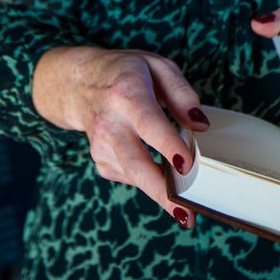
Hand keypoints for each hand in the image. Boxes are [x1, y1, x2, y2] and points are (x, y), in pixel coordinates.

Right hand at [32, 46, 212, 227]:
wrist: (79, 83)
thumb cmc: (126, 73)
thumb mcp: (157, 66)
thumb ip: (181, 93)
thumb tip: (200, 124)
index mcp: (126, 94)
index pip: (148, 123)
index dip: (167, 145)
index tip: (187, 165)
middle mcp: (109, 122)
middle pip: (135, 163)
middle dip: (161, 191)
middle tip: (186, 213)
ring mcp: (101, 145)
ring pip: (134, 177)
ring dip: (161, 193)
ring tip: (185, 207)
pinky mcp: (100, 161)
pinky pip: (131, 177)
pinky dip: (149, 179)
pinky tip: (158, 169)